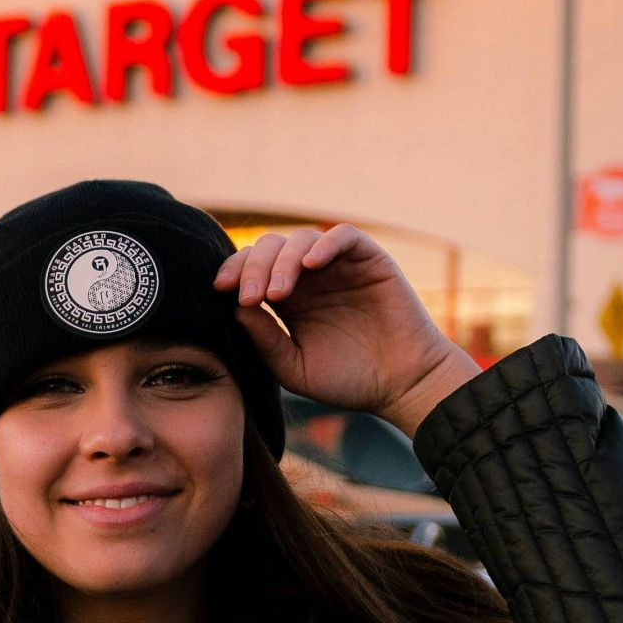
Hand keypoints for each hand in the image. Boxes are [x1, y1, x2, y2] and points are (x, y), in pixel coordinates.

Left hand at [213, 225, 479, 435]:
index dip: (233, 271)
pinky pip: (343, 236)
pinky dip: (323, 244)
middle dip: (252, 267)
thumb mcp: (294, 367)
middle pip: (270, 248)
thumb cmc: (348, 380)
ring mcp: (339, 266)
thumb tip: (235, 307)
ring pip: (300, 239)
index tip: (220, 290)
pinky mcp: (369, 260)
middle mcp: (310, 277)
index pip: (251, 269)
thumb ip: (265, 339)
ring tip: (277, 293)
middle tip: (249, 295)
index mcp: (287, 299)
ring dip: (282, 261)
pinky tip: (310, 265)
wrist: (402, 386)